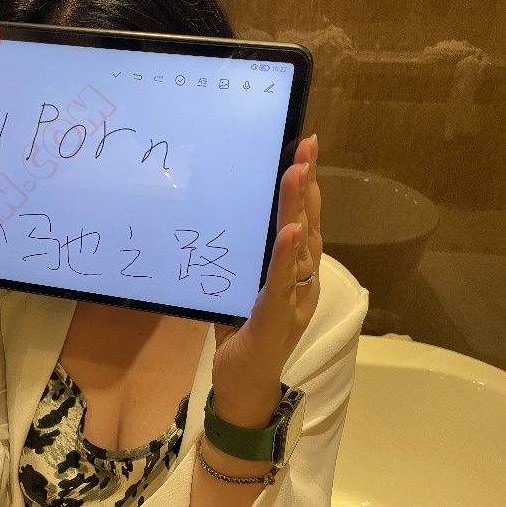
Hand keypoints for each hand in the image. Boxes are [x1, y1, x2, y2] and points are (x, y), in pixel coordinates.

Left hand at [211, 135, 321, 427]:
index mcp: (295, 274)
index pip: (302, 223)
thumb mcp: (244, 289)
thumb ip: (246, 261)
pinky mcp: (276, 317)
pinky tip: (288, 231)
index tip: (302, 153)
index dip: (305, 190)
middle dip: (306, 185)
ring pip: (298, 247)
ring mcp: (293, 300)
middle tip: (306, 145)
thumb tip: (229, 221)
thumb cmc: (244, 337)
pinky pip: (281, 282)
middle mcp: (302, 282)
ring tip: (297, 172)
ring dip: (298, 208)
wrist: (244, 389)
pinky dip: (285, 255)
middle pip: (306, 225)